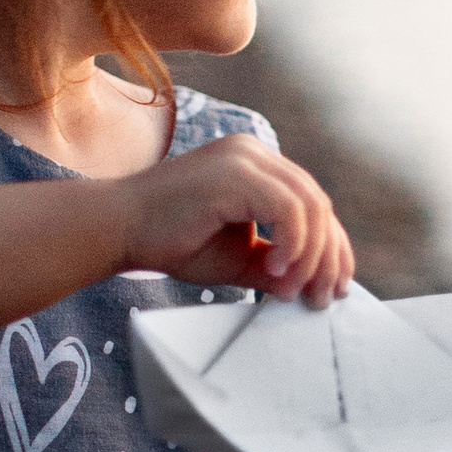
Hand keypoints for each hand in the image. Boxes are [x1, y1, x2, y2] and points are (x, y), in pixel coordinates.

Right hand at [122, 135, 352, 303]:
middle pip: (319, 204)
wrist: (118, 229)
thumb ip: (275, 266)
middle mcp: (255, 153)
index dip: (332, 248)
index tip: (333, 288)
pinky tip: (274, 270)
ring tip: (292, 289)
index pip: (313, 204)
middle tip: (321, 298)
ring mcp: (245, 158)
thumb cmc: (169, 241)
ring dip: (310, 256)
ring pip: (310, 205)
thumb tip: (311, 287)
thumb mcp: (236, 258)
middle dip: (328, 256)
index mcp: (258, 166)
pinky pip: (287, 208)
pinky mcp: (234, 173)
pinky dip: (291, 243)